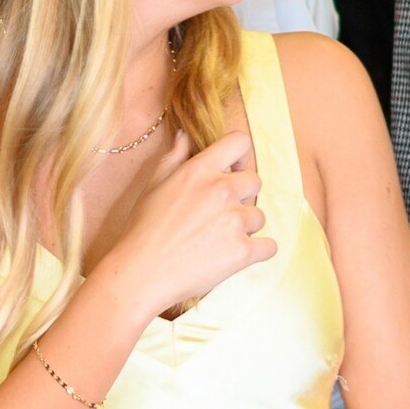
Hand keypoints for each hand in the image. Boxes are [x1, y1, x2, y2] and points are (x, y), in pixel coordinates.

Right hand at [98, 131, 273, 320]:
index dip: (240, 156)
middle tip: (220, 215)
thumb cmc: (142, 230)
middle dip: (242, 197)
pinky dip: (256, 252)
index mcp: (199, 171)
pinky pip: (269, 246)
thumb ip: (174, 157)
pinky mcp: (243, 251)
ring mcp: (234, 221)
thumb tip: (184, 135)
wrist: (140, 273)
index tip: (233, 170)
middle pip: (255, 181)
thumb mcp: (153, 185)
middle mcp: (221, 190)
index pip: (239, 143)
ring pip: (259, 217)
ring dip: (245, 227)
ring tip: (216, 241)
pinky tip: (234, 256)